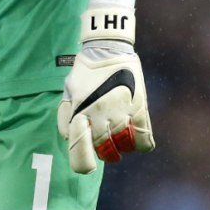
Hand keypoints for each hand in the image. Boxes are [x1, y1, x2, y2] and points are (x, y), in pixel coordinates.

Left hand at [57, 3, 154, 173]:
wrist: (108, 47)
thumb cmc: (85, 71)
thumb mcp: (68, 91)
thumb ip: (65, 117)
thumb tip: (70, 139)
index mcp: (81, 114)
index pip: (81, 155)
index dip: (82, 163)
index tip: (87, 161)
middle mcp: (101, 117)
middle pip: (105, 153)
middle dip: (102, 151)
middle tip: (103, 139)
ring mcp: (122, 113)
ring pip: (124, 148)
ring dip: (120, 145)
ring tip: (117, 132)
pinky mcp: (140, 108)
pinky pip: (145, 142)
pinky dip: (140, 143)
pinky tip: (134, 132)